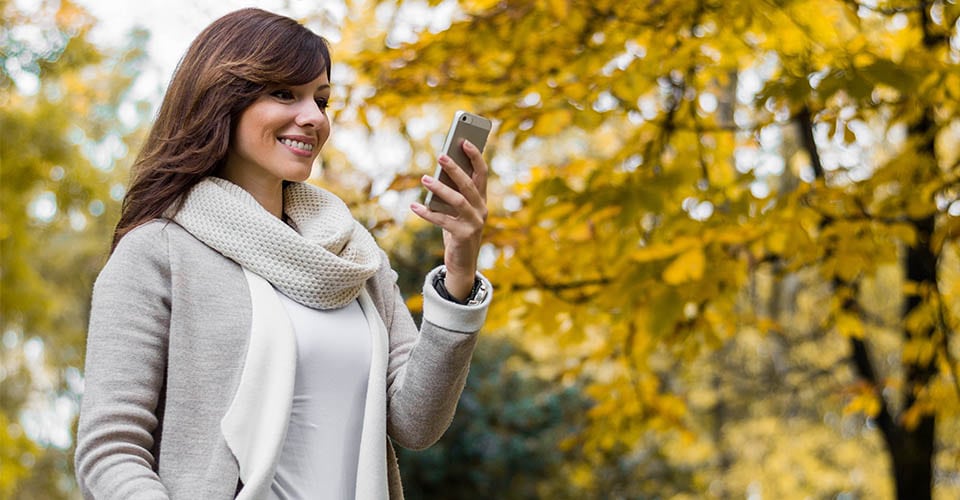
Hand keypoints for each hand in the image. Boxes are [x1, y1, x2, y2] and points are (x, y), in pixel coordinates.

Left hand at [410, 139, 487, 300]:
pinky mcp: (463, 236)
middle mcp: (482, 210)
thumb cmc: (457, 232)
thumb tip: (434, 177)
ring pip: (458, 200)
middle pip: (469, 184)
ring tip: (424, 179)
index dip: (475, 156)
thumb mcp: (457, 212)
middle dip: (455, 168)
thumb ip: (452, 196)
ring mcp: (475, 223)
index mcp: (482, 200)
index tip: (464, 141)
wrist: (463, 264)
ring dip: (440, 188)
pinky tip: (414, 207)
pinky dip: (427, 213)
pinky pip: (443, 220)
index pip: (482, 174)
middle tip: (441, 156)